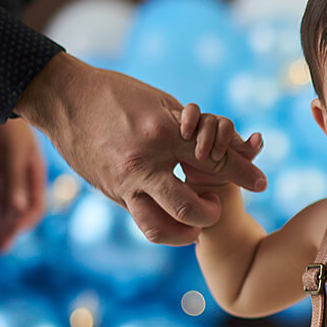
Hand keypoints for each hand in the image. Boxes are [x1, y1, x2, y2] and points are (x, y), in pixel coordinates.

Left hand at [0, 95, 45, 251]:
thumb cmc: (7, 121)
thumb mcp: (12, 152)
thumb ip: (14, 180)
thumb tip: (19, 210)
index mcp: (32, 173)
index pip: (33, 206)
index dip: (22, 224)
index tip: (8, 239)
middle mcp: (18, 174)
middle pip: (16, 208)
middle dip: (7, 229)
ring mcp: (1, 168)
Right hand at [14, 53, 266, 244]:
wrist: (63, 99)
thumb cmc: (117, 93)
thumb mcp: (162, 102)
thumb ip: (197, 128)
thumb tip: (238, 141)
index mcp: (161, 133)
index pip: (214, 158)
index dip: (243, 172)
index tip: (262, 183)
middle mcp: (142, 163)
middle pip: (188, 207)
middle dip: (209, 214)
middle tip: (216, 206)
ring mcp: (123, 183)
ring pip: (159, 228)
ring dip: (184, 233)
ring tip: (195, 225)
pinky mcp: (110, 193)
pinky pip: (141, 218)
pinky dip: (162, 223)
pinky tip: (172, 214)